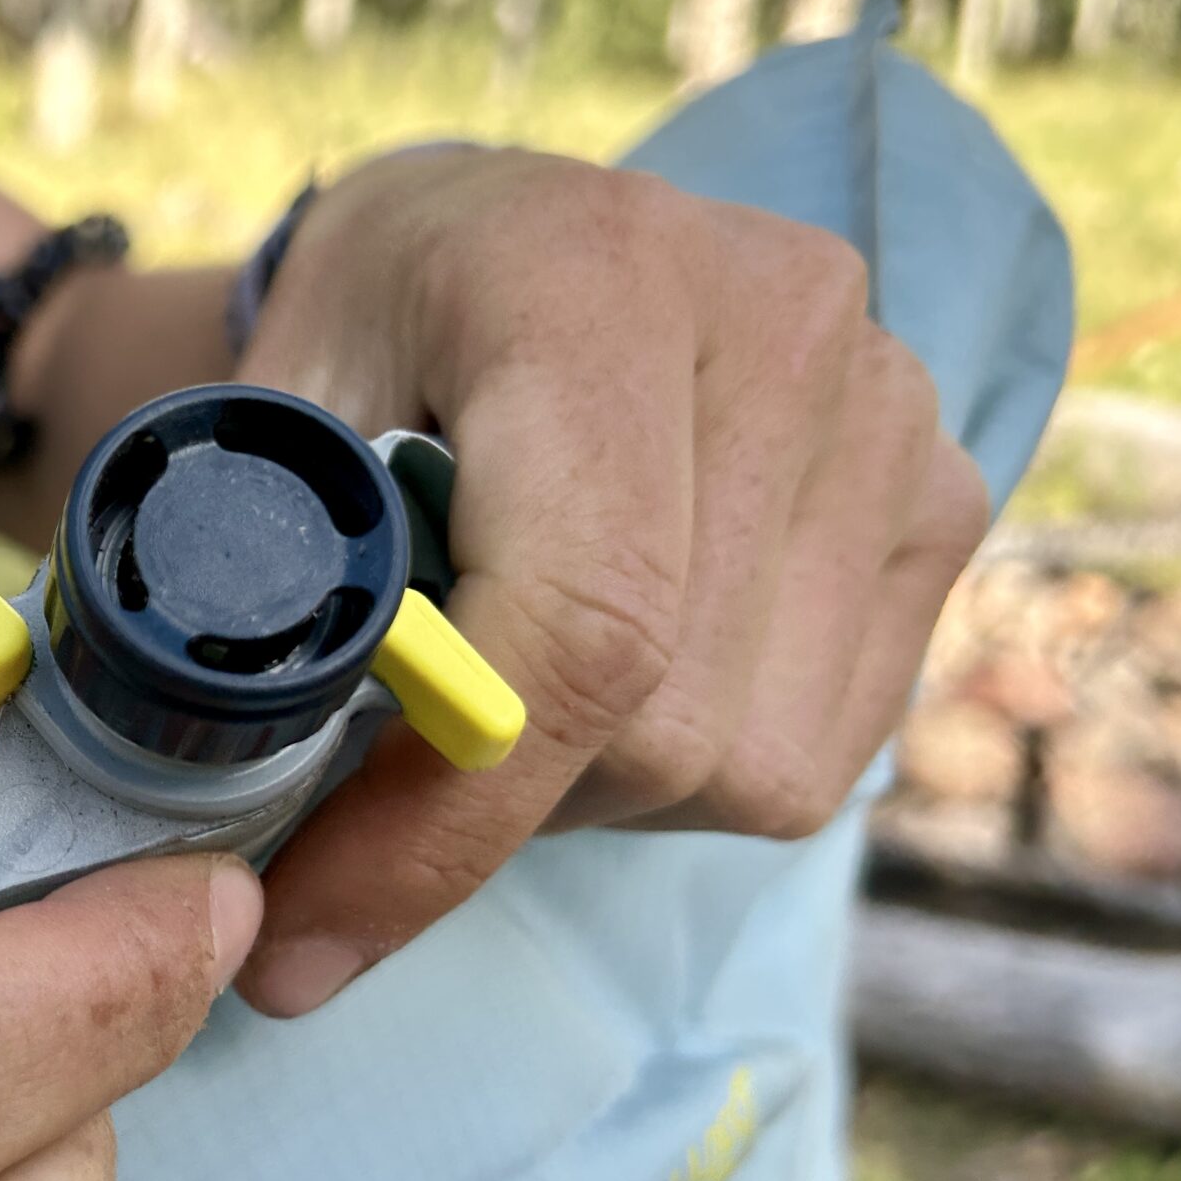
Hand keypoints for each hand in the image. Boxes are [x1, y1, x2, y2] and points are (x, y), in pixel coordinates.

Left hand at [235, 145, 987, 1016]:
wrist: (500, 239)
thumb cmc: (360, 330)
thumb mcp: (259, 413)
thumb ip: (250, 585)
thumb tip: (242, 814)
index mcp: (590, 278)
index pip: (582, 624)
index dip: (442, 818)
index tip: (304, 941)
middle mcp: (783, 326)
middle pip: (666, 719)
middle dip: (489, 816)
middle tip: (363, 805)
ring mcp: (890, 413)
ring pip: (748, 764)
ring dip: (586, 800)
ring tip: (494, 706)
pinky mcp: (938, 497)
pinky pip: (817, 748)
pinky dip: (682, 777)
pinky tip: (601, 691)